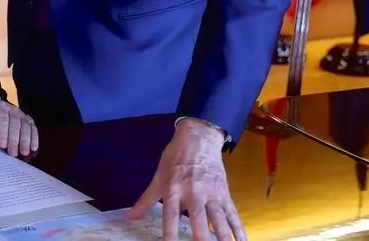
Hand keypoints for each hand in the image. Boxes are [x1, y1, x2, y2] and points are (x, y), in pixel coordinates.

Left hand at [0, 100, 37, 156]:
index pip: (1, 120)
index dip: (3, 132)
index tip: (2, 145)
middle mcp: (12, 111)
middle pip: (15, 124)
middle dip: (15, 140)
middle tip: (14, 154)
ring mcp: (22, 115)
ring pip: (26, 126)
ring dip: (26, 140)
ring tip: (25, 153)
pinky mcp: (29, 120)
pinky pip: (33, 128)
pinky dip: (35, 138)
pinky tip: (34, 148)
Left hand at [127, 118, 243, 240]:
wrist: (198, 138)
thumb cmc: (175, 158)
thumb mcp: (158, 177)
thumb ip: (146, 200)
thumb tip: (128, 218)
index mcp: (173, 189)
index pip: (170, 216)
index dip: (169, 233)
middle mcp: (193, 193)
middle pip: (198, 219)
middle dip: (201, 238)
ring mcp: (211, 194)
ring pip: (219, 219)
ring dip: (223, 236)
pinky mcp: (224, 194)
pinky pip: (233, 214)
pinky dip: (239, 229)